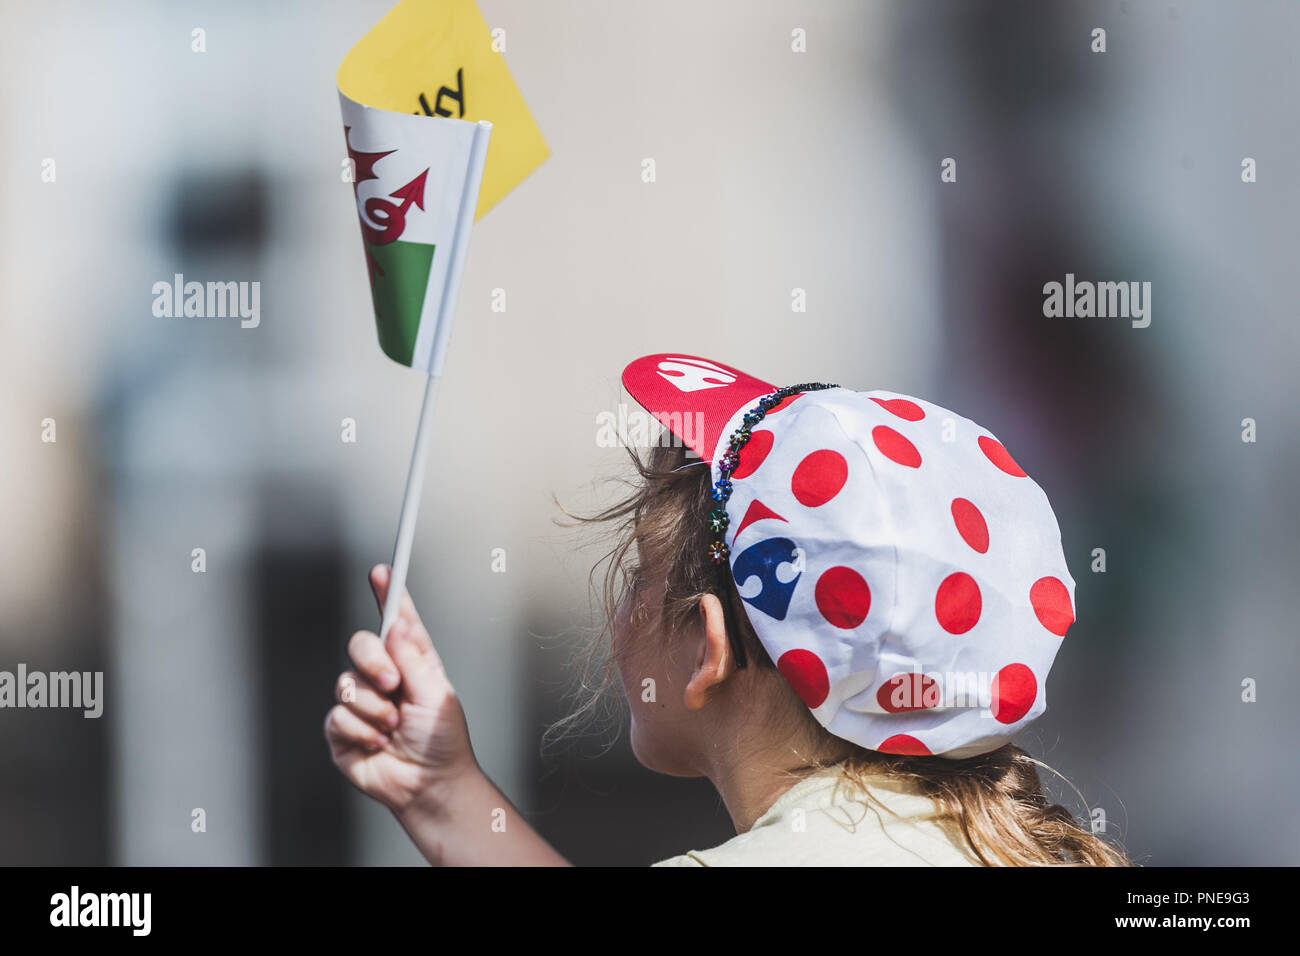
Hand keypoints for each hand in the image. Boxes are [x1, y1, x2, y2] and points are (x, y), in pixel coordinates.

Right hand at [325, 565, 476, 814]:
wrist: (428, 785)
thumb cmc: (442, 742)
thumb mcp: (436, 695)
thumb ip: (413, 659)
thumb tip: (396, 625)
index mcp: (411, 663)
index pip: (396, 623)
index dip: (388, 595)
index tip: (382, 571)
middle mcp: (383, 677)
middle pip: (360, 644)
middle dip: (373, 661)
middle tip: (392, 684)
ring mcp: (361, 702)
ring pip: (346, 683)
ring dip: (374, 709)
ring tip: (393, 728)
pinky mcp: (342, 729)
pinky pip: (338, 716)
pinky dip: (361, 731)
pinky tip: (377, 743)